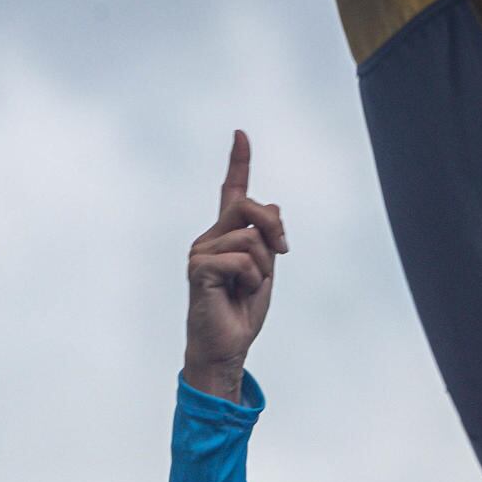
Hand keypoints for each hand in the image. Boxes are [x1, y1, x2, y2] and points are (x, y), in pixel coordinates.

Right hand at [183, 130, 288, 401]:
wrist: (226, 347)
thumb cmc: (242, 312)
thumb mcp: (266, 270)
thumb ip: (268, 238)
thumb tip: (272, 204)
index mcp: (226, 236)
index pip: (231, 192)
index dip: (238, 162)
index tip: (241, 134)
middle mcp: (209, 238)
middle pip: (248, 207)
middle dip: (274, 229)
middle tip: (282, 253)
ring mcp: (200, 251)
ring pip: (251, 238)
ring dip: (263, 268)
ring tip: (248, 288)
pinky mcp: (199, 268)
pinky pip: (243, 260)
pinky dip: (252, 280)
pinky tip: (238, 294)